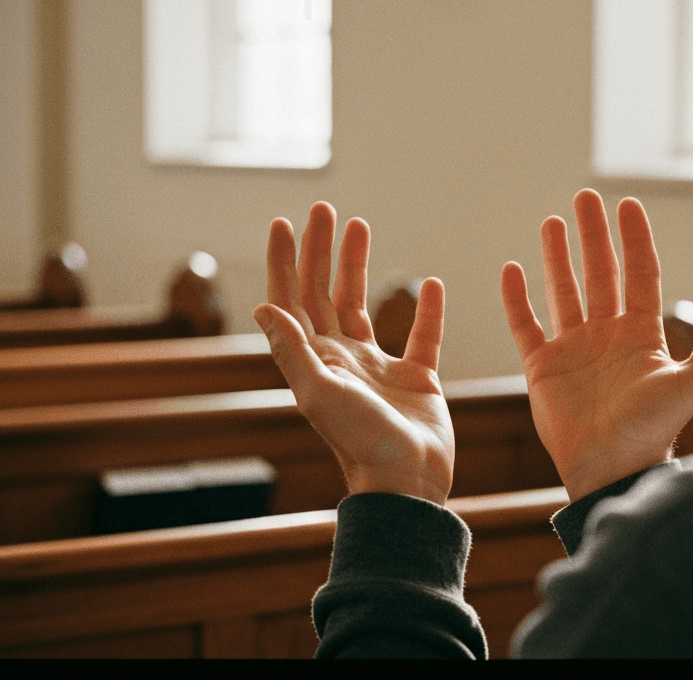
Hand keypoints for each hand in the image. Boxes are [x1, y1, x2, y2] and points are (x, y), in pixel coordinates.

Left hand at [253, 202, 454, 504]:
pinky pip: (423, 335)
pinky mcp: (417, 378)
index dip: (285, 262)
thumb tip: (262, 306)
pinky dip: (426, 309)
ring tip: (361, 226)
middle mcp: (341, 359)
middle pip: (325, 292)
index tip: (284, 223)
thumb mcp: (318, 393)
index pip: (293, 300)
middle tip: (324, 209)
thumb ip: (292, 349)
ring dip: (359, 265)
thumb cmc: (359, 442)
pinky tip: (430, 283)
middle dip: (321, 250)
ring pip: (364, 304)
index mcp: (315, 360)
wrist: (406, 481)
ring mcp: (379, 367)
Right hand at [501, 189, 692, 500]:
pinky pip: (525, 325)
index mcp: (641, 334)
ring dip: (558, 256)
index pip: (638, 273)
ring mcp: (573, 349)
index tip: (627, 204)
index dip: (634, 239)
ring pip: (563, 291)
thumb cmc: (653, 431)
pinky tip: (512, 268)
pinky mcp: (542, 368)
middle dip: (593, 235)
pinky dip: (517, 298)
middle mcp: (607, 335)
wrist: (611, 469)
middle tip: (585, 197)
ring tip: (553, 221)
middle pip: (599, 273)